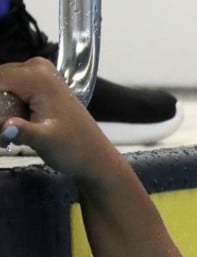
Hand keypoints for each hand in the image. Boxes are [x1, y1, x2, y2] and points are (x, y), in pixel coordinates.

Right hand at [0, 57, 118, 179]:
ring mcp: (39, 74)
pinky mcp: (39, 85)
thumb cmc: (75, 149)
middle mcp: (36, 68)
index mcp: (37, 76)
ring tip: (8, 133)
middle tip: (4, 133)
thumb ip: (22, 131)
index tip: (2, 124)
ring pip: (1, 87)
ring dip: (2, 110)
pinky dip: (8, 109)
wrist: (95, 156)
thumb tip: (4, 127)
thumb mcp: (45, 141)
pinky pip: (11, 91)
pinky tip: (14, 128)